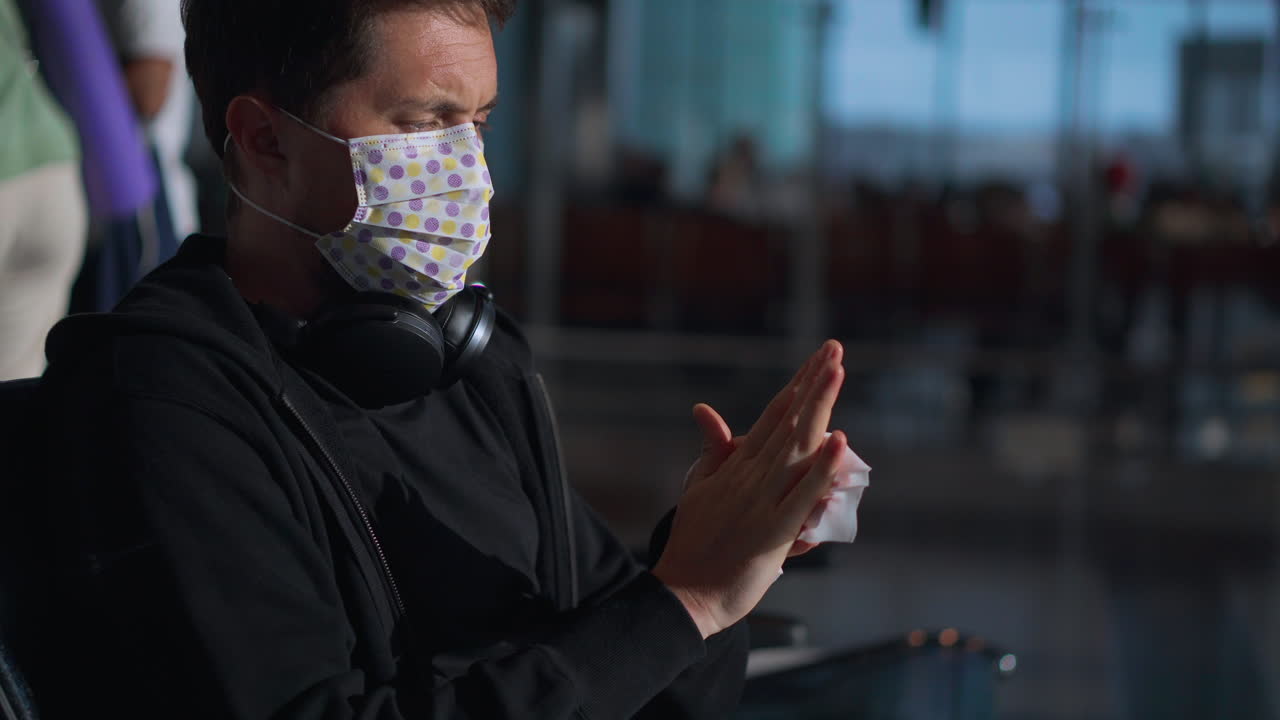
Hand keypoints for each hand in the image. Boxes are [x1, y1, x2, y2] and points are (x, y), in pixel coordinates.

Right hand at [653, 341, 846, 637]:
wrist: (681, 593)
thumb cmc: (694, 544)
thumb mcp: (699, 489)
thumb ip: (713, 451)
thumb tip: (704, 410)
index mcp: (736, 466)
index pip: (773, 416)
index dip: (798, 385)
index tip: (820, 358)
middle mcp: (749, 477)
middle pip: (787, 421)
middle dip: (813, 383)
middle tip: (834, 348)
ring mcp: (760, 502)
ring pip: (795, 447)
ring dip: (818, 408)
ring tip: (836, 372)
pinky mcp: (771, 532)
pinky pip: (801, 496)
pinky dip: (820, 469)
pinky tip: (838, 443)